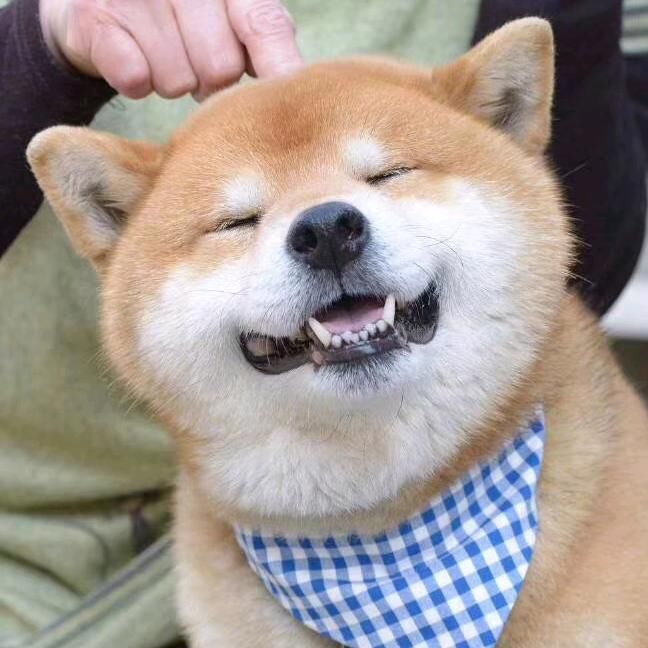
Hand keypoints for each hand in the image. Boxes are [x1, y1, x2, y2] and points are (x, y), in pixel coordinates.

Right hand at [39, 0, 303, 100]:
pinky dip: (137, 83)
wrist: (100, 9)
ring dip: (173, 82)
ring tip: (162, 58)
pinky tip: (133, 60)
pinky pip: (135, 79)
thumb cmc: (183, 23)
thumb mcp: (229, 21)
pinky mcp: (97, 18)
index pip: (265, 27)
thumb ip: (266, 42)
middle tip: (194, 63)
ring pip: (177, 80)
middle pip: (220, 69)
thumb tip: (297, 84)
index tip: (285, 100)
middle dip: (210, 82)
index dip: (277, 68)